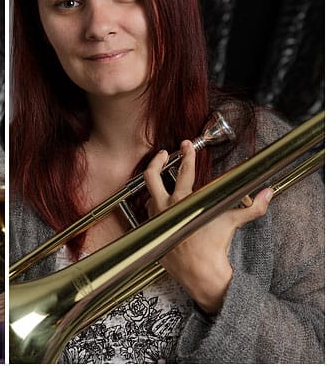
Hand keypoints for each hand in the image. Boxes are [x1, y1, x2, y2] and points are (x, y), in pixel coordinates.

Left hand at [143, 140, 272, 313]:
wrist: (201, 272)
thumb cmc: (215, 246)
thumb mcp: (232, 222)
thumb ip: (252, 207)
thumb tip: (269, 193)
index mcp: (184, 201)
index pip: (185, 171)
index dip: (188, 156)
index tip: (187, 145)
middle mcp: (166, 208)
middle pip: (152, 177)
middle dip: (157, 161)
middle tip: (164, 153)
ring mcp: (156, 220)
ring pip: (149, 196)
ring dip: (156, 187)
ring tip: (163, 180)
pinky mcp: (153, 232)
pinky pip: (149, 214)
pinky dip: (155, 207)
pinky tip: (161, 204)